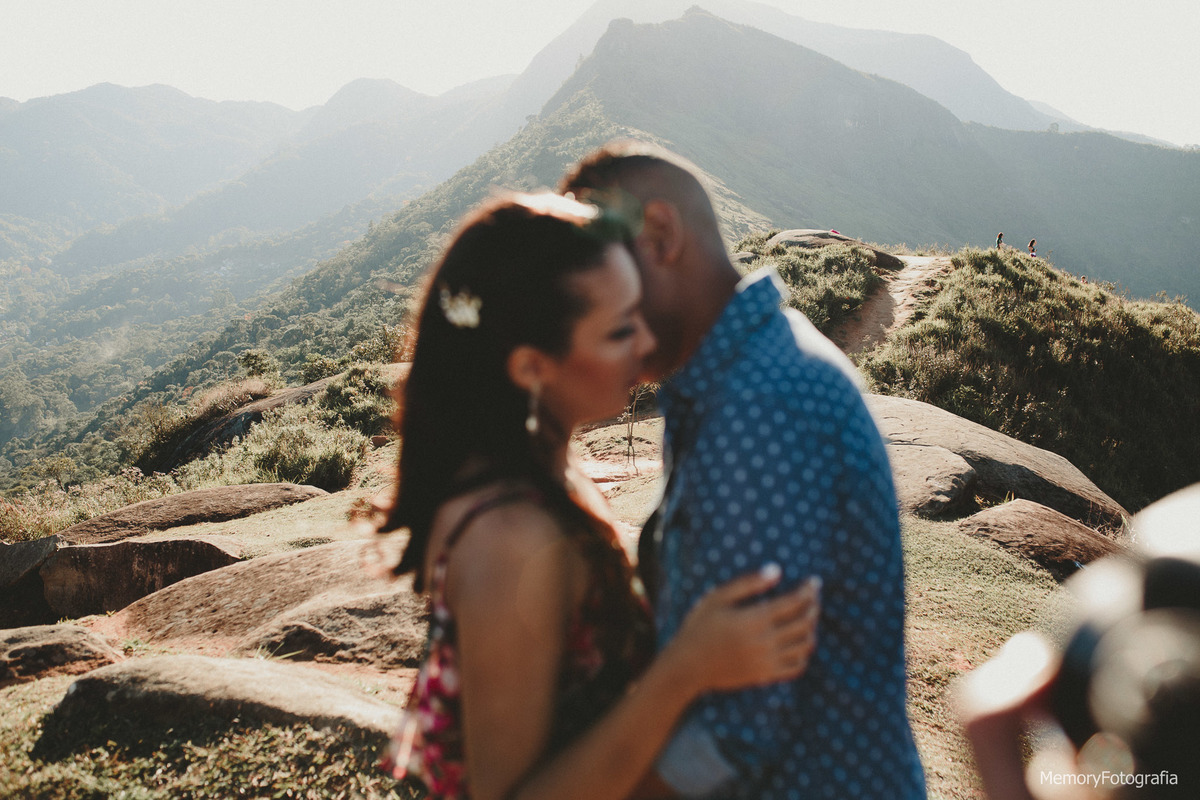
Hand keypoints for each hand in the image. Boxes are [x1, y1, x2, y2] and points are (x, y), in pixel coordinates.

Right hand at [668, 564, 820, 693]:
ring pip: (805, 645)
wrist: (688, 667)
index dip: (808, 590)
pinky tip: (799, 644)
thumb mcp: (717, 598)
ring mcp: (767, 662)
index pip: (794, 602)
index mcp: (755, 620)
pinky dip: (804, 654)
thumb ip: (748, 583)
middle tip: (814, 597)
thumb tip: (776, 570)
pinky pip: (797, 667)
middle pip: (804, 623)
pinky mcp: (766, 676)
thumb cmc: (699, 627)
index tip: (814, 582)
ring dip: (811, 629)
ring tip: (808, 618)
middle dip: (814, 606)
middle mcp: (766, 642)